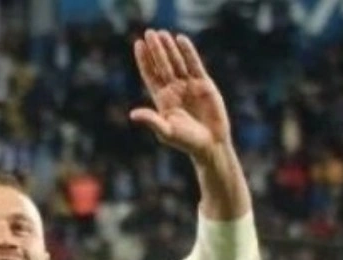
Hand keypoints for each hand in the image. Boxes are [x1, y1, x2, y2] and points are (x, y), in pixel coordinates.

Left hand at [130, 30, 231, 164]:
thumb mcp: (166, 131)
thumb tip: (133, 114)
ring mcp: (188, 85)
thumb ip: (151, 120)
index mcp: (162, 99)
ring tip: (161, 33)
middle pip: (162, 65)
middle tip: (149, 32)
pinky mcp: (204, 83)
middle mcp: (173, 89)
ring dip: (169, 48)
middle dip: (155, 49)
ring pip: (177, 62)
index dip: (144, 60)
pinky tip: (181, 39)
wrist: (210, 143)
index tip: (137, 44)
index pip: (150, 75)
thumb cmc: (186, 141)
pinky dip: (188, 52)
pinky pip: (194, 64)